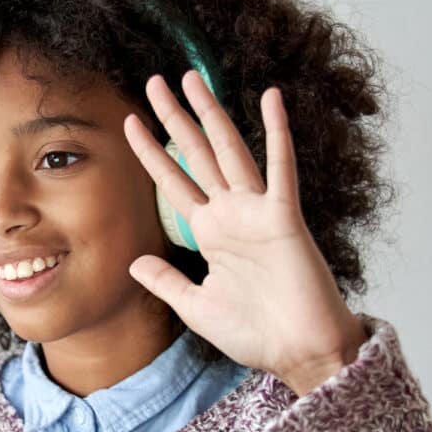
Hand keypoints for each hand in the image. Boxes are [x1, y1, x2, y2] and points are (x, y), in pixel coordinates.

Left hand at [122, 71, 366, 395]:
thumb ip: (166, 282)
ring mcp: (258, 213)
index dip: (151, 152)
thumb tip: (134, 263)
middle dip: (175, 118)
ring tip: (192, 77)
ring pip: (230, 150)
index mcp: (211, 233)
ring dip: (211, 113)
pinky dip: (277, 132)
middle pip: (197, 154)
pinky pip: (280, 168)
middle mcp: (232, 214)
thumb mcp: (196, 306)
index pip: (174, 183)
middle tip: (155, 81)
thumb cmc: (256, 334)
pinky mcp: (285, 218)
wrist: (301, 354)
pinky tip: (271, 98)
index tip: (130, 122)